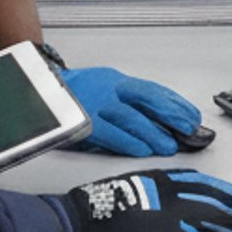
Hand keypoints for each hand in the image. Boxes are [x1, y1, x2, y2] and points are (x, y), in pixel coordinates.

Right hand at [56, 169, 231, 231]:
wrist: (68, 229)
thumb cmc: (86, 213)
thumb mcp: (123, 192)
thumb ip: (150, 197)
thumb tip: (170, 214)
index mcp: (153, 179)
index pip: (196, 181)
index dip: (217, 190)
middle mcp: (164, 194)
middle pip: (211, 201)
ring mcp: (164, 217)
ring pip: (210, 223)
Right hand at [57, 65, 201, 156]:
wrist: (39, 91)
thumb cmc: (75, 93)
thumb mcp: (106, 87)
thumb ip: (130, 102)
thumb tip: (160, 120)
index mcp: (117, 81)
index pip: (153, 90)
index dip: (175, 103)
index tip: (192, 116)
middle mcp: (109, 90)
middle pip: (147, 100)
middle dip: (171, 115)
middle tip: (188, 129)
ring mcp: (96, 105)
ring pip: (131, 118)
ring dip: (153, 133)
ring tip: (168, 146)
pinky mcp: (83, 123)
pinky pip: (110, 133)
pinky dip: (128, 142)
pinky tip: (142, 150)